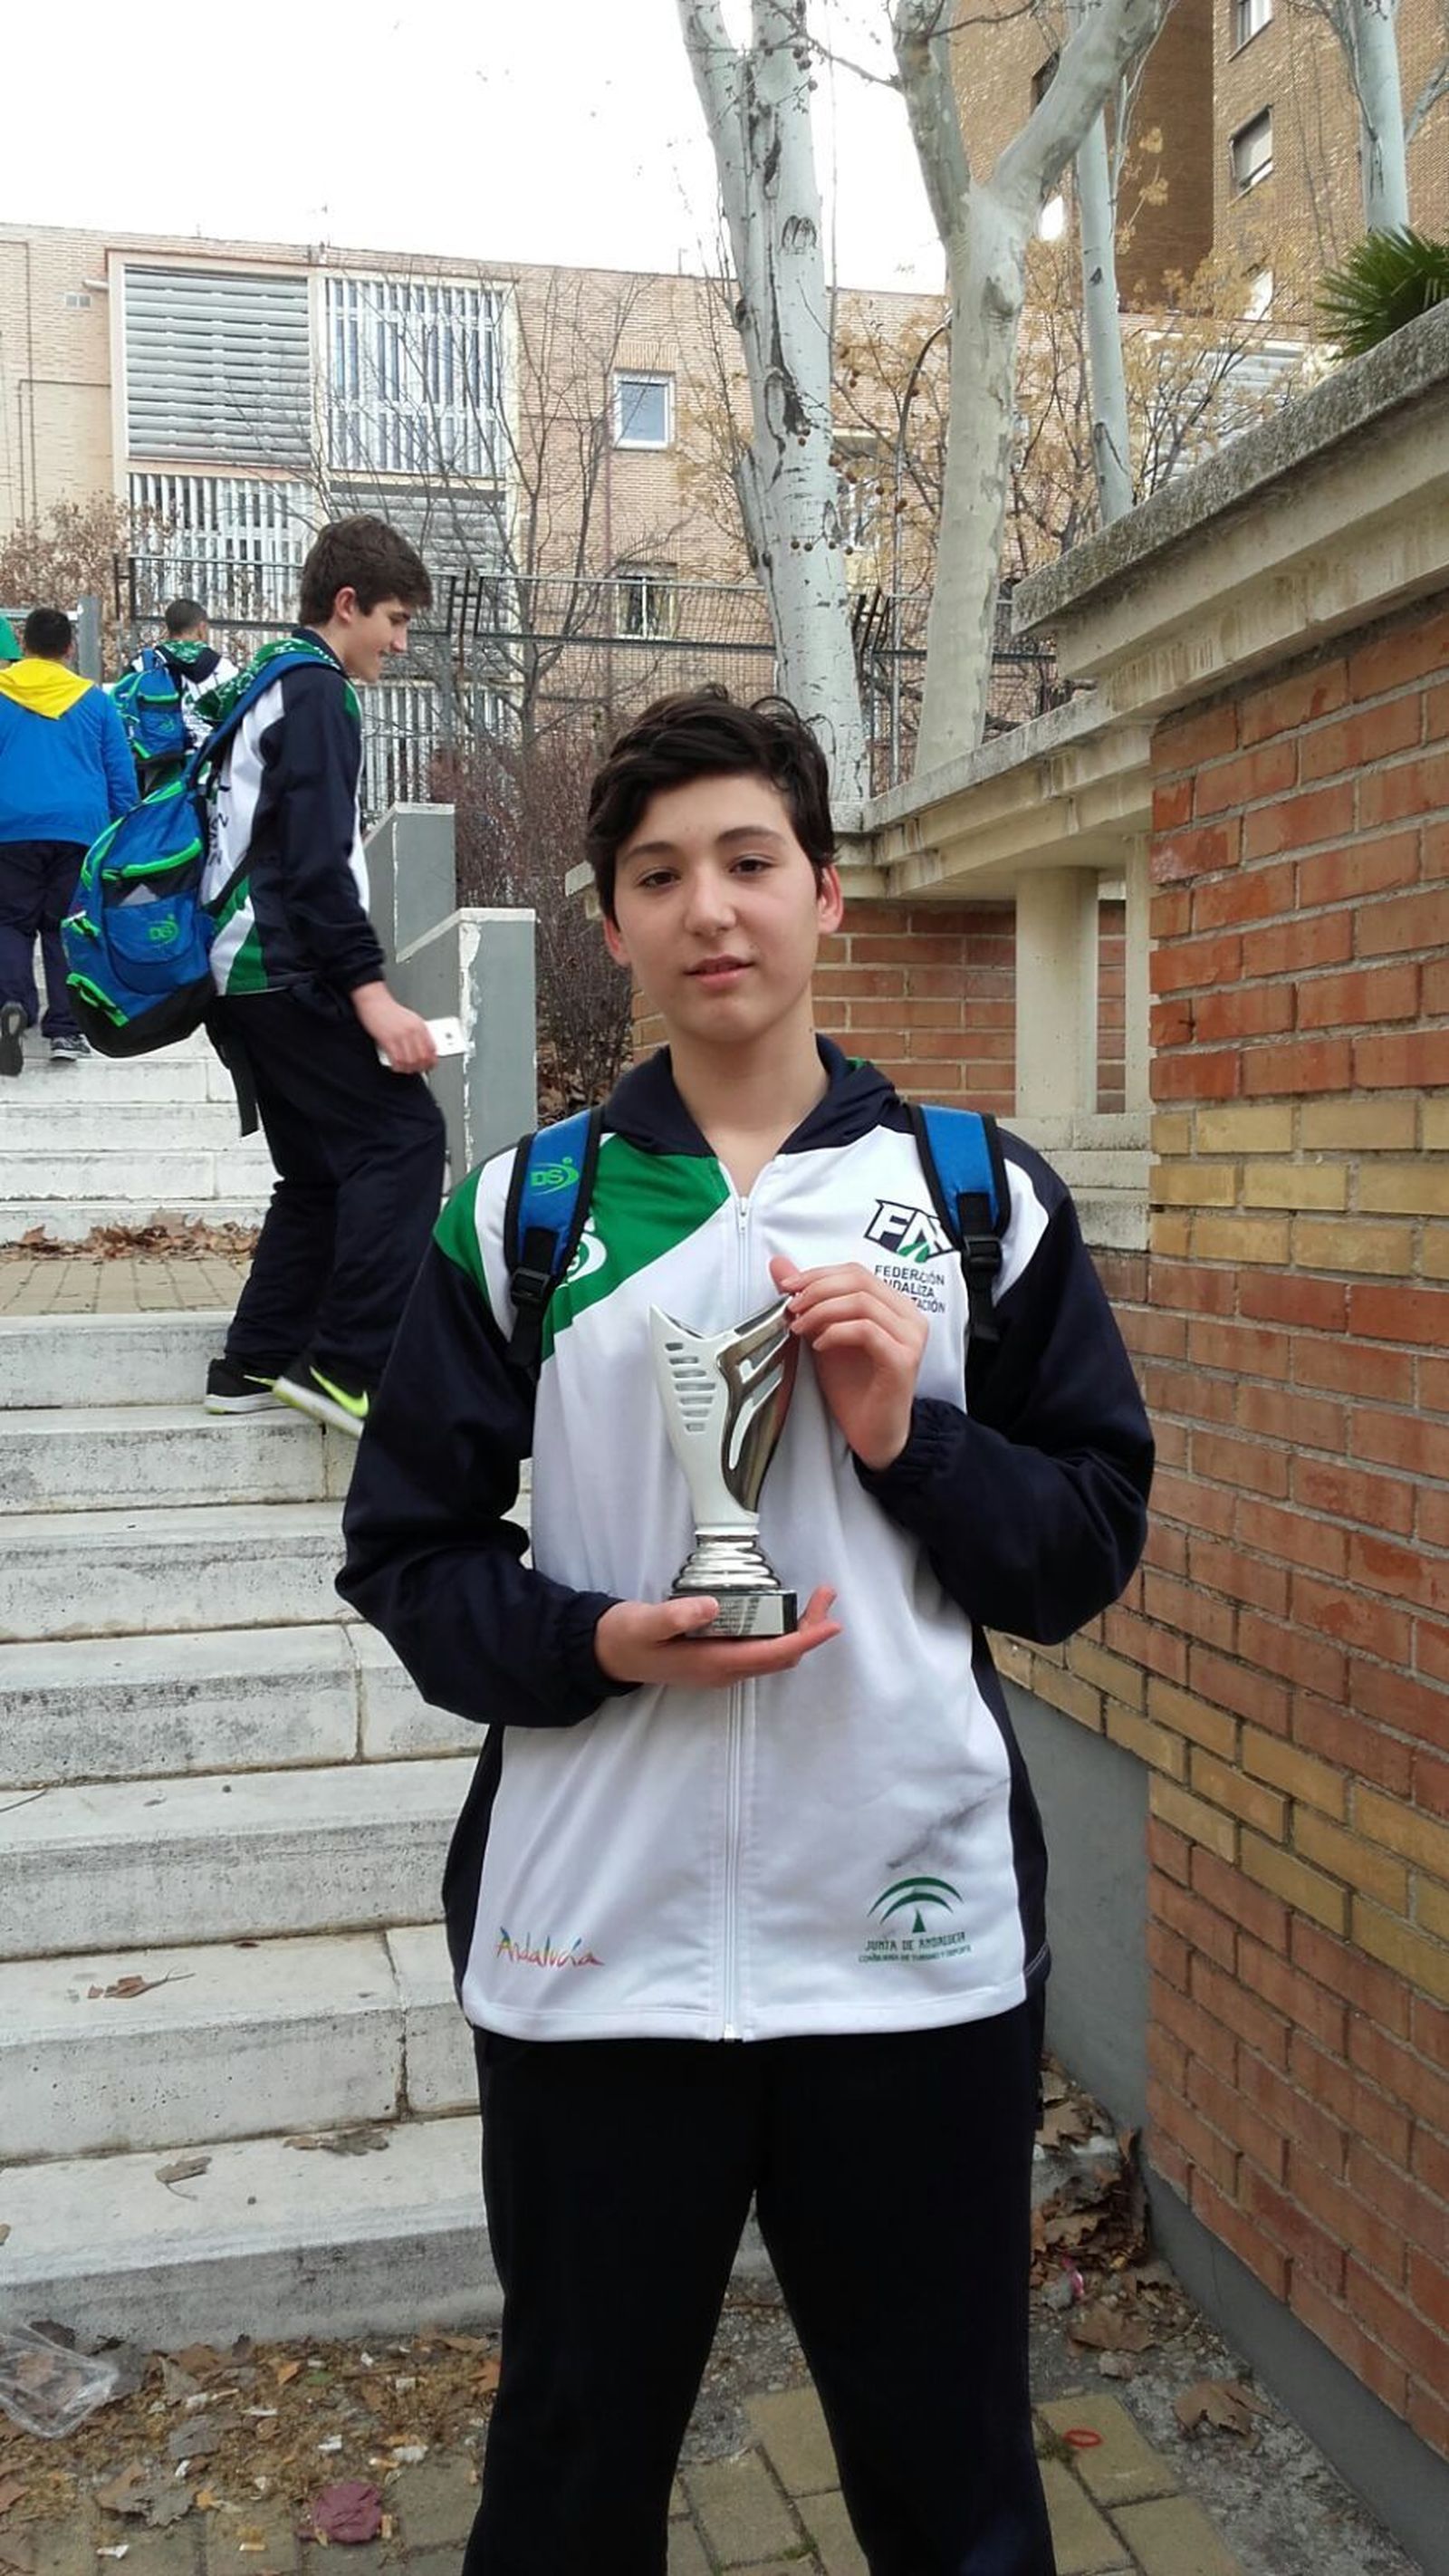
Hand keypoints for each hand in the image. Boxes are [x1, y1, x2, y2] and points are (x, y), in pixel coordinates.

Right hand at [351, 982, 437, 1072]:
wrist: (374, 1002)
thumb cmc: (390, 1011)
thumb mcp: (411, 1019)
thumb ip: (419, 1034)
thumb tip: (425, 1050)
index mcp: (420, 1026)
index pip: (432, 1049)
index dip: (432, 1061)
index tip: (429, 1066)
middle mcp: (412, 1031)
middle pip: (423, 1058)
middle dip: (420, 1067)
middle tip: (417, 1070)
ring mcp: (400, 1036)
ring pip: (410, 1061)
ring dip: (408, 1068)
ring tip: (405, 1068)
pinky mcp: (388, 1040)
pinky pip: (397, 1060)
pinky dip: (397, 1066)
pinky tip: (396, 1065)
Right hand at [595, 1586, 840, 1688]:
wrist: (607, 1655)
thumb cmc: (627, 1637)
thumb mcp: (645, 1623)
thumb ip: (676, 1615)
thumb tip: (713, 1605)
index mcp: (714, 1663)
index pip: (772, 1654)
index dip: (805, 1640)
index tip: (831, 1623)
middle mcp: (724, 1670)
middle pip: (781, 1656)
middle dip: (809, 1630)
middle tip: (826, 1595)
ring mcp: (721, 1667)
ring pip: (773, 1654)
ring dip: (798, 1631)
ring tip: (814, 1600)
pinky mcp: (717, 1657)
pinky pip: (760, 1649)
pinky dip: (780, 1631)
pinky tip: (781, 1611)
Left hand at [771, 1253, 925, 1472]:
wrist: (874, 1433)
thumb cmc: (855, 1388)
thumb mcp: (823, 1335)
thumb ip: (807, 1300)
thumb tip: (780, 1267)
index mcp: (894, 1306)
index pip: (855, 1272)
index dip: (818, 1274)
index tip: (787, 1286)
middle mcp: (908, 1317)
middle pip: (859, 1280)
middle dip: (817, 1289)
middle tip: (792, 1306)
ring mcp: (910, 1338)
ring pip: (862, 1302)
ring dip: (822, 1311)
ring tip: (800, 1327)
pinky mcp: (903, 1360)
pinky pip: (866, 1331)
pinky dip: (836, 1332)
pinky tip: (820, 1345)